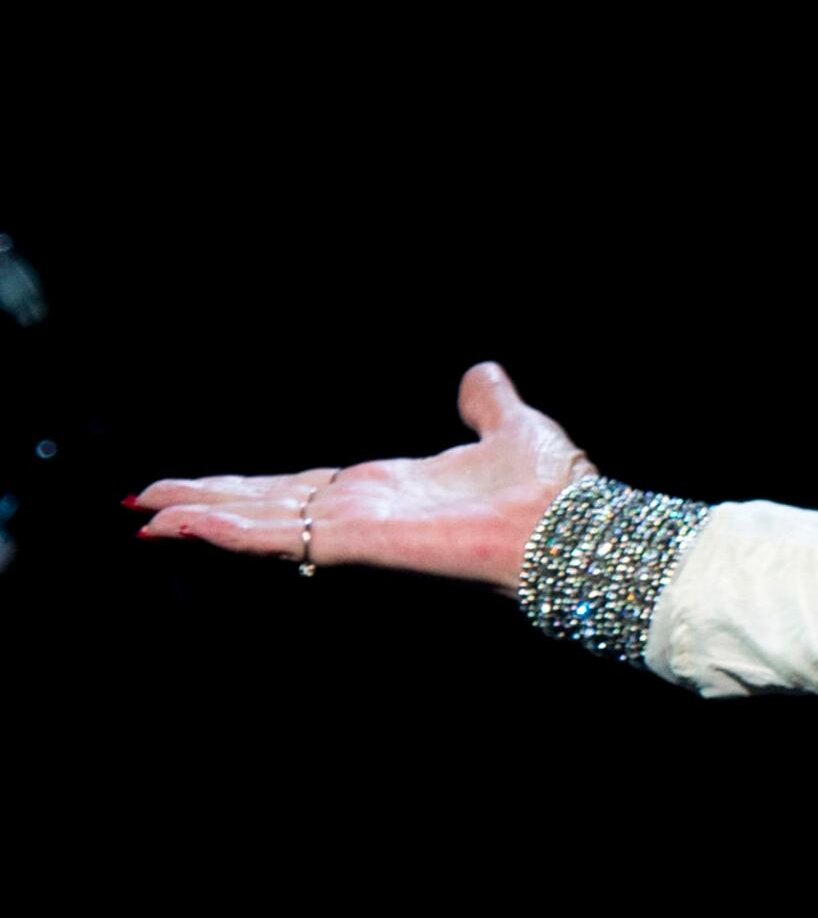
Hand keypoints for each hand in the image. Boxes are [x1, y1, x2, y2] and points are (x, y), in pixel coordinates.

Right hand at [130, 364, 594, 592]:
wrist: (574, 525)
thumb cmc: (553, 491)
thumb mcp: (509, 428)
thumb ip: (486, 404)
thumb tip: (480, 376)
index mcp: (386, 490)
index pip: (298, 489)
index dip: (246, 489)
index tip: (197, 489)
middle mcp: (363, 512)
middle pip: (266, 505)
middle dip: (204, 503)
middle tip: (143, 507)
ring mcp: (358, 530)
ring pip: (263, 522)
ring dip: (201, 517)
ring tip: (145, 518)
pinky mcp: (361, 542)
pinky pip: (285, 536)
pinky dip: (231, 530)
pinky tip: (185, 526)